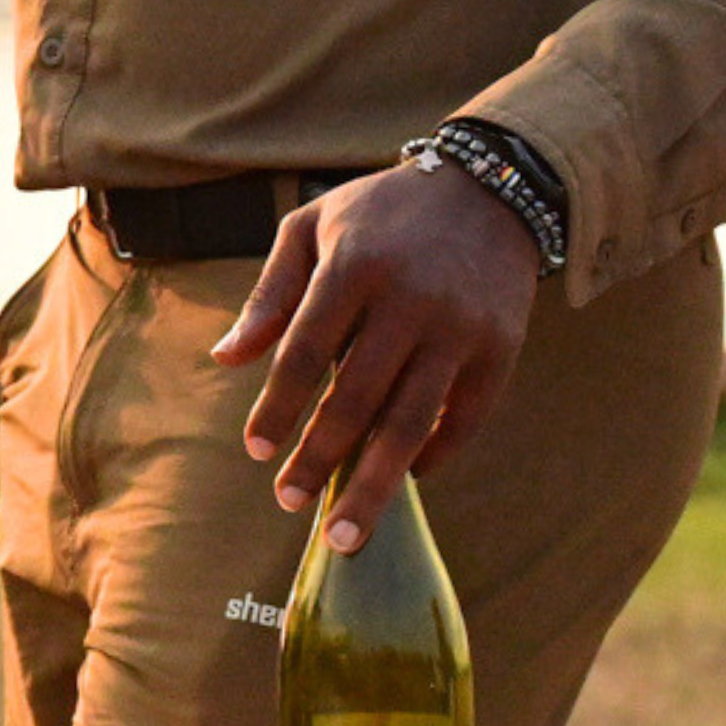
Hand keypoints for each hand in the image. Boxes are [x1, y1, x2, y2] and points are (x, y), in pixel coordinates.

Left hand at [210, 159, 539, 551]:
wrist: (487, 191)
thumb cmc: (381, 214)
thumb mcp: (314, 227)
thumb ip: (270, 294)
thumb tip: (225, 360)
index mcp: (354, 264)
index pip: (305, 351)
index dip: (279, 406)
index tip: (257, 452)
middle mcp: (409, 298)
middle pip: (356, 398)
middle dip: (319, 459)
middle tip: (289, 503)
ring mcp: (459, 326)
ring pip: (410, 421)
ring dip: (373, 485)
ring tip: (343, 534)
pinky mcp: (500, 348)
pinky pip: (463, 418)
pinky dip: (434, 454)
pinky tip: (404, 476)